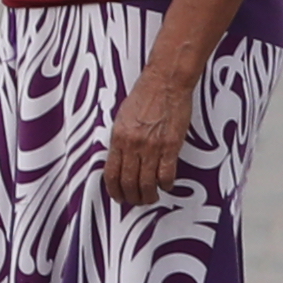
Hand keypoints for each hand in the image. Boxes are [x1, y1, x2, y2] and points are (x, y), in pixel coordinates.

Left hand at [101, 75, 195, 203]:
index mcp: (118, 138)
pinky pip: (166, 175)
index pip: (111, 174)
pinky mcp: (170, 146)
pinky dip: (166, 185)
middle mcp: (133, 145)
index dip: (114, 191)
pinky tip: (167, 185)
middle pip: (129, 183)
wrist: (166, 82)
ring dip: (149, 195)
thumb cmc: (146, 95)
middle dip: (132, 198)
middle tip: (136, 201)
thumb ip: (120, 139)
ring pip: (147, 184)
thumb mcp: (123, 117)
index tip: (118, 197)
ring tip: (152, 197)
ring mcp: (152, 147)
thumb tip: (119, 158)